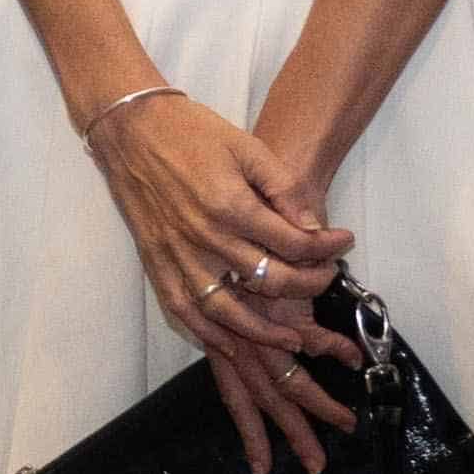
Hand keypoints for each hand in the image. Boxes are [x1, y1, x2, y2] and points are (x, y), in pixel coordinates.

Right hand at [89, 91, 360, 473]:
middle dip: (309, 284)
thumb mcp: (247, 148)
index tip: (343, 240)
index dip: (327, 247)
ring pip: (230, 314)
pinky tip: (235, 343)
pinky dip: (213, 336)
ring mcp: (180, 258)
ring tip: (294, 340)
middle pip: (270, 282)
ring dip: (266, 333)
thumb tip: (311, 227)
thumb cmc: (191, 132)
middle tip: (327, 277)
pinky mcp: (159, 268)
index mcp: (230, 206)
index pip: (294, 244)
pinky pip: (188, 315)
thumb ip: (283, 188)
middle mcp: (205, 239)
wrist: (131, 130)